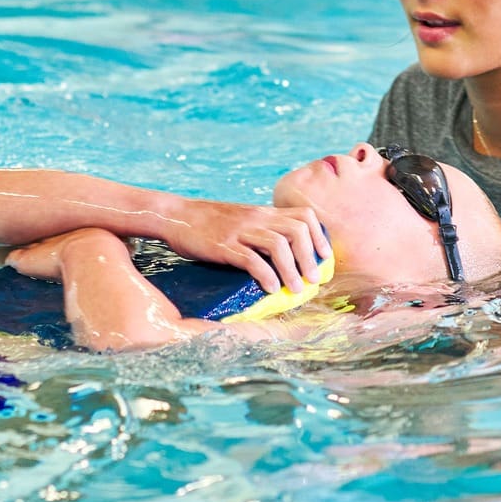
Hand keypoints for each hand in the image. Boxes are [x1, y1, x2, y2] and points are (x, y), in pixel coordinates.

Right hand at [156, 197, 330, 293]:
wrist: (176, 215)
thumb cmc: (208, 222)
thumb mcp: (241, 219)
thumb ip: (262, 229)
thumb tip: (284, 253)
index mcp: (263, 212)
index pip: (303, 215)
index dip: (318, 236)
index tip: (324, 257)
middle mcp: (256, 218)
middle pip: (296, 230)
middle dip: (309, 257)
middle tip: (313, 279)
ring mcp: (240, 231)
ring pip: (278, 245)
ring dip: (292, 270)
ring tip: (296, 289)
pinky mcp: (224, 246)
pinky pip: (251, 260)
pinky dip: (266, 275)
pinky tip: (271, 288)